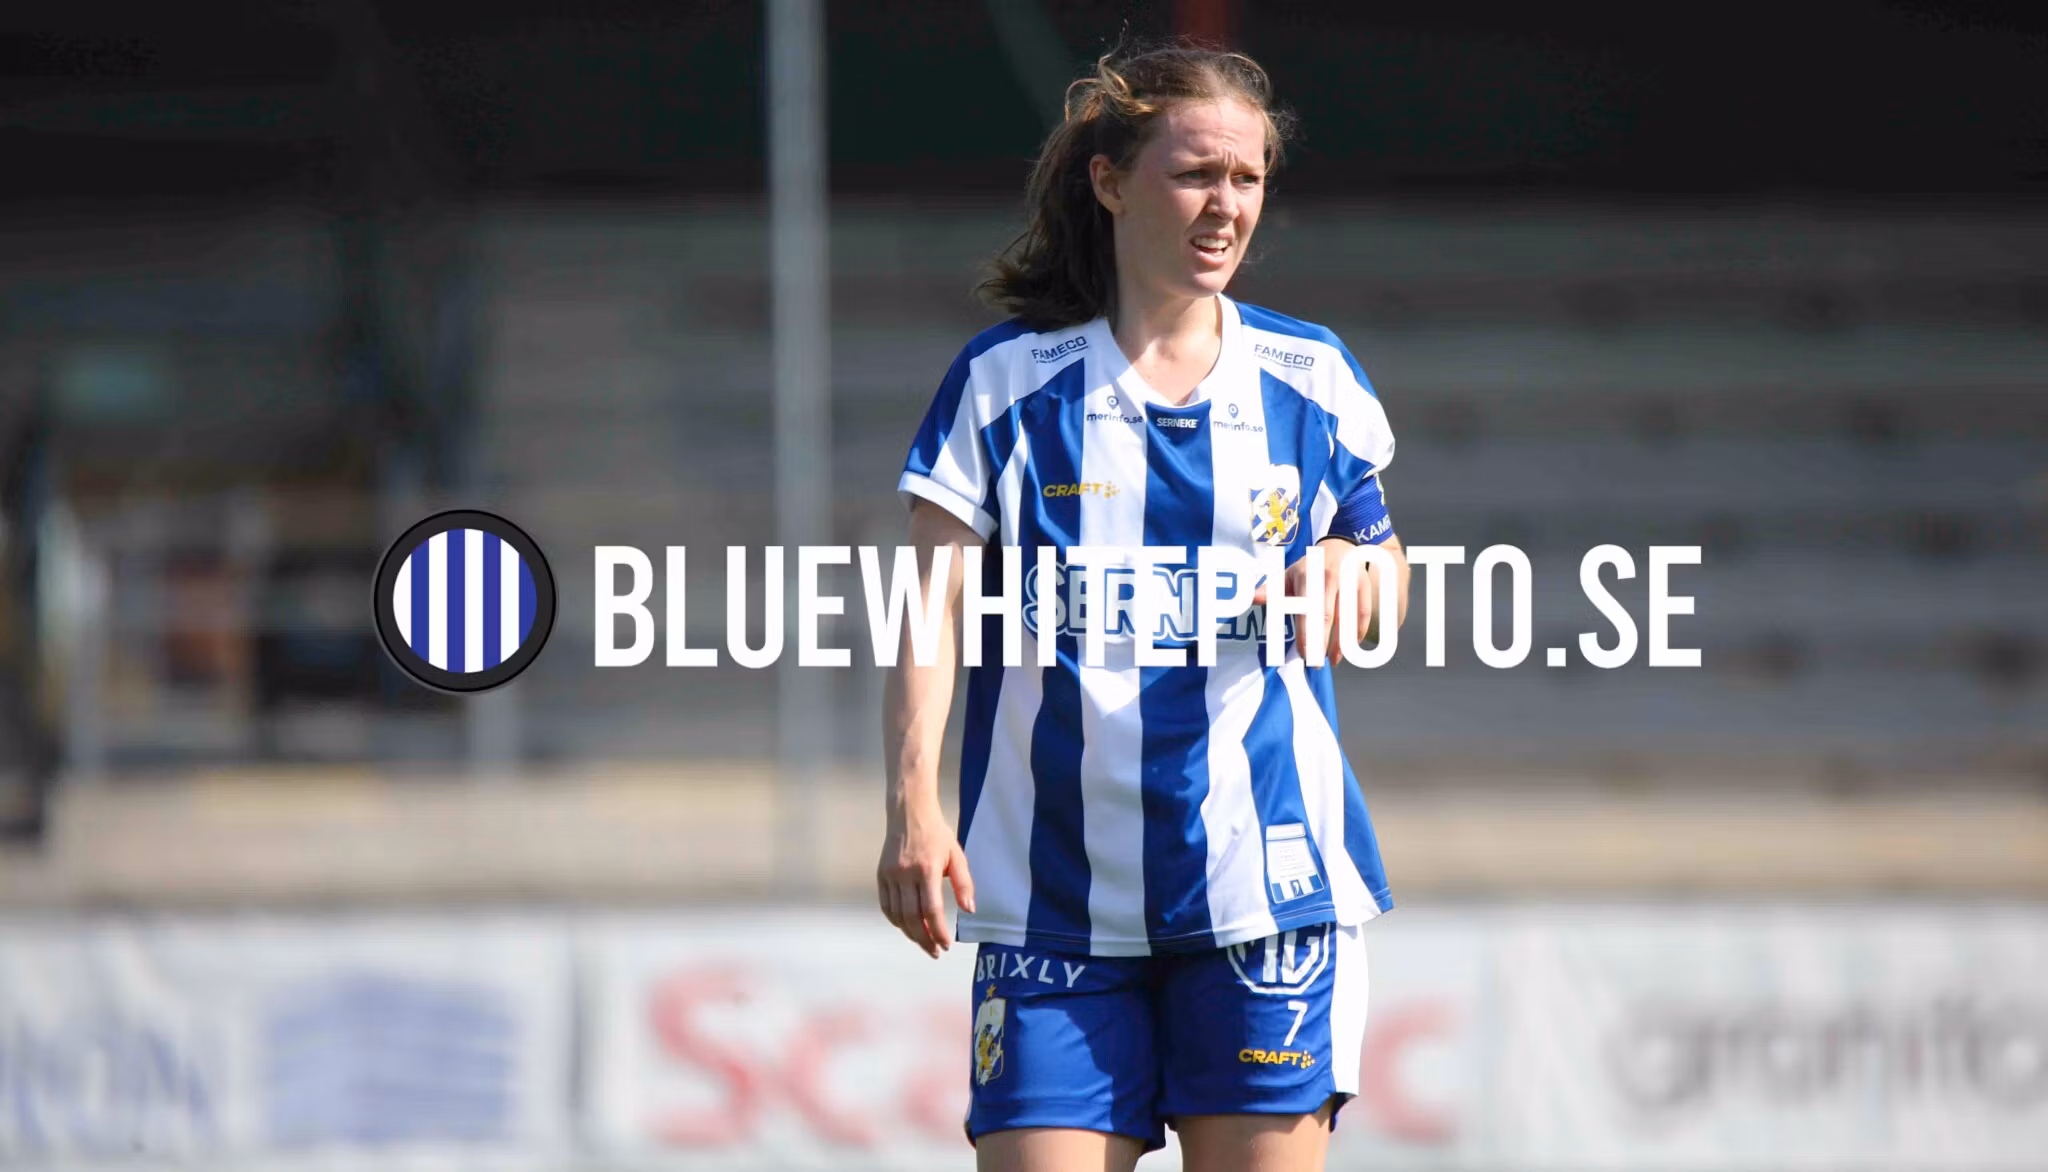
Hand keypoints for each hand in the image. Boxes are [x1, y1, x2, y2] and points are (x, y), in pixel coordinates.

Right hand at [877, 800, 976, 957]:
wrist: (909, 814)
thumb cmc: (937, 835)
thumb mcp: (957, 855)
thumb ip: (964, 884)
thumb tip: (969, 910)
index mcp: (928, 869)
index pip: (931, 909)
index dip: (938, 931)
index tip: (946, 945)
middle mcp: (906, 874)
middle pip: (912, 917)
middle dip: (924, 939)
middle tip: (935, 952)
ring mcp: (891, 875)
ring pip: (897, 914)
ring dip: (910, 933)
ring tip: (923, 942)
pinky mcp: (881, 875)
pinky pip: (886, 905)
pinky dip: (896, 920)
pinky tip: (907, 927)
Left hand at [1250, 538, 1367, 663]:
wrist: (1340, 546)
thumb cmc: (1310, 568)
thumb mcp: (1289, 574)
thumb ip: (1272, 589)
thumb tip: (1252, 599)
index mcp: (1307, 575)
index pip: (1306, 609)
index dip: (1305, 633)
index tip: (1303, 653)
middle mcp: (1330, 577)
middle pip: (1328, 616)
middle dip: (1321, 642)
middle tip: (1316, 663)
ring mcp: (1350, 580)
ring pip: (1347, 616)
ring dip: (1341, 642)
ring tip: (1333, 659)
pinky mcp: (1364, 586)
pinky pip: (1363, 612)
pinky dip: (1358, 631)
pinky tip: (1351, 646)